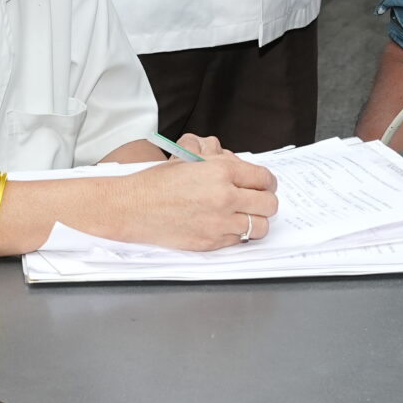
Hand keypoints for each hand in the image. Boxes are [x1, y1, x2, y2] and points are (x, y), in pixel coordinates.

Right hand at [111, 141, 278, 249]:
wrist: (133, 207)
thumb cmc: (158, 183)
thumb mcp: (192, 160)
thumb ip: (222, 163)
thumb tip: (243, 169)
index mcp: (221, 170)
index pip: (265, 179)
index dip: (267, 183)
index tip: (264, 186)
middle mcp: (225, 196)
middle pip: (269, 204)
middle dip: (265, 202)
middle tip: (256, 201)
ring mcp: (219, 222)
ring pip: (259, 226)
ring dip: (254, 221)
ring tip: (242, 216)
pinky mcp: (211, 242)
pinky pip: (239, 240)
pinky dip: (236, 234)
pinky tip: (223, 226)